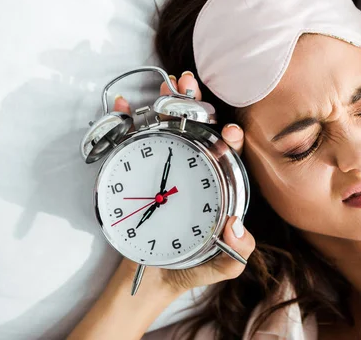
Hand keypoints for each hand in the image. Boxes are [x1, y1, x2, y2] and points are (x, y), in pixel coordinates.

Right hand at [112, 71, 251, 293]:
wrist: (151, 276)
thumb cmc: (191, 266)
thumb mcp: (223, 264)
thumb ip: (238, 252)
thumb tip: (236, 226)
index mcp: (219, 186)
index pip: (229, 156)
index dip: (232, 140)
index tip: (229, 131)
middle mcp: (195, 172)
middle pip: (199, 132)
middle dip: (196, 104)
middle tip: (190, 84)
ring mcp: (167, 170)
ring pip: (170, 129)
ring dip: (167, 103)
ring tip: (166, 84)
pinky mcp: (142, 172)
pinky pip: (136, 143)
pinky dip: (127, 122)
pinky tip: (122, 106)